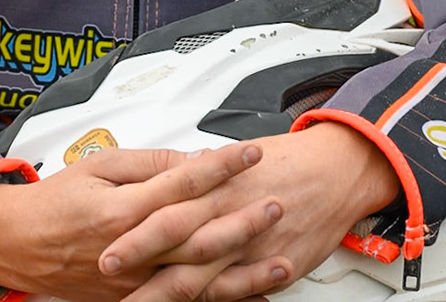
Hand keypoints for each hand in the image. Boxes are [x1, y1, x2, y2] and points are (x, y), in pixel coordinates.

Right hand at [0, 144, 279, 301]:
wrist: (13, 243)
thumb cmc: (55, 200)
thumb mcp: (99, 165)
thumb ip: (151, 164)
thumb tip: (195, 160)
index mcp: (120, 210)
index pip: (182, 184)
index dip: (221, 167)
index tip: (251, 154)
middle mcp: (130, 250)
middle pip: (196, 237)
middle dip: (242, 221)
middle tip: (276, 204)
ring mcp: (132, 281)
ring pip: (196, 280)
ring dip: (242, 273)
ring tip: (281, 263)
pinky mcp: (132, 299)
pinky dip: (218, 301)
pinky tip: (250, 298)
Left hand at [102, 122, 401, 301]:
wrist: (340, 168)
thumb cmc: (290, 161)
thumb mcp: (239, 157)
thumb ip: (201, 174)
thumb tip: (168, 178)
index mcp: (219, 186)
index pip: (166, 212)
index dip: (134, 236)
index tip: (105, 254)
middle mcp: (232, 217)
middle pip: (178, 248)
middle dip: (142, 268)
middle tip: (110, 278)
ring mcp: (253, 247)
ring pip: (204, 279)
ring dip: (169, 296)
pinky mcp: (274, 266)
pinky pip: (240, 290)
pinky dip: (222, 301)